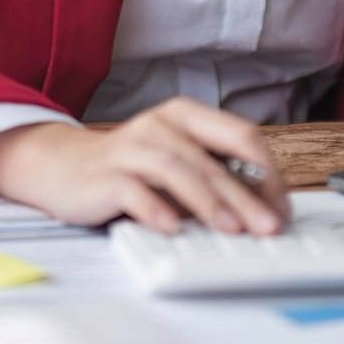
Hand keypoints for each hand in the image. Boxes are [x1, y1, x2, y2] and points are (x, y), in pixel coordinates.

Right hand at [0, 96, 290, 235]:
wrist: (64, 165)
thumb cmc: (131, 165)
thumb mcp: (178, 161)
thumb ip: (214, 174)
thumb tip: (263, 205)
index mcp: (187, 115)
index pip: (240, 134)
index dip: (265, 171)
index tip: (279, 205)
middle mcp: (161, 124)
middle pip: (211, 158)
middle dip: (244, 194)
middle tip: (266, 224)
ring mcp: (132, 146)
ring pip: (177, 169)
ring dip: (207, 200)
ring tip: (229, 228)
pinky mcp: (106, 174)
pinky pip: (134, 189)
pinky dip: (155, 207)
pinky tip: (171, 226)